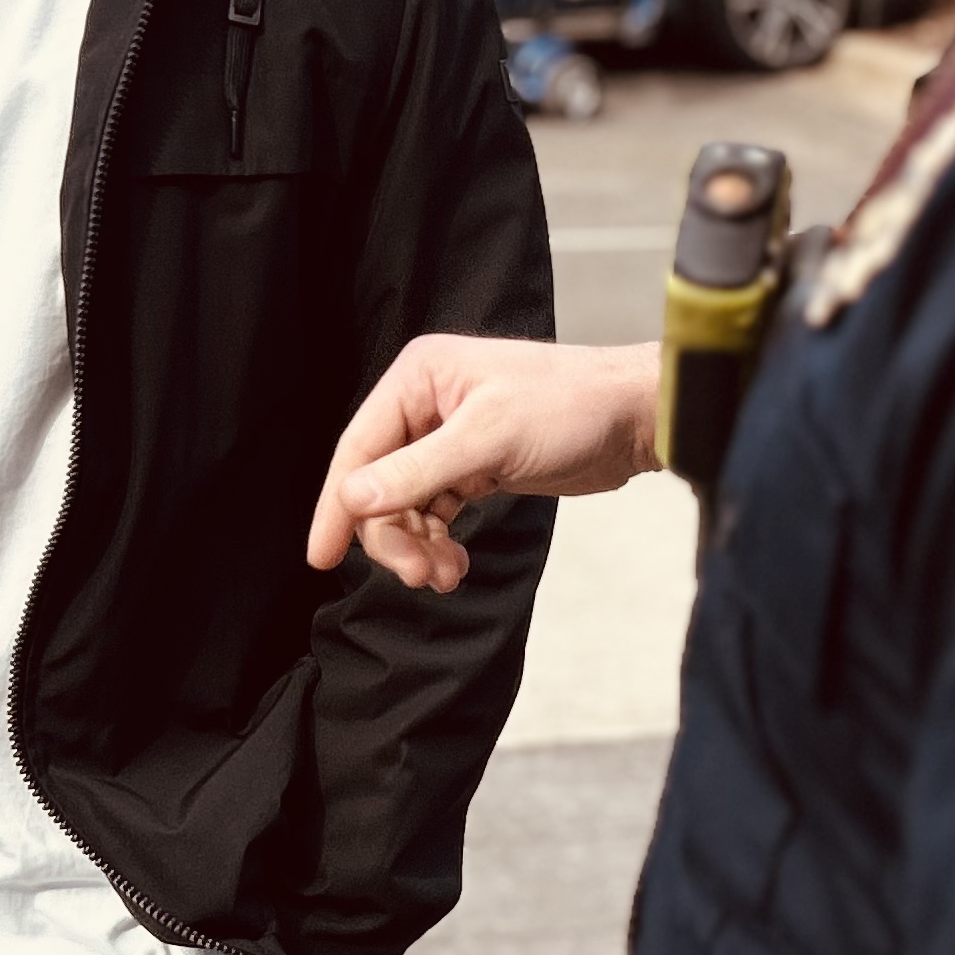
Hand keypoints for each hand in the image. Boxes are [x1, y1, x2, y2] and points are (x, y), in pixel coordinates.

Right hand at [305, 335, 661, 591]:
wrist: (633, 418)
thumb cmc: (570, 407)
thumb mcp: (489, 439)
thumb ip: (418, 471)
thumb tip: (354, 498)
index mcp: (418, 378)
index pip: (358, 447)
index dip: (337, 505)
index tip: (320, 555)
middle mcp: (425, 404)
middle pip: (378, 485)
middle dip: (393, 536)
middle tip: (419, 575)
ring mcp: (449, 437)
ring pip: (406, 505)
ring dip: (418, 547)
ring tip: (445, 577)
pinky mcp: (474, 466)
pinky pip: (434, 513)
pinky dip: (439, 543)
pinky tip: (454, 566)